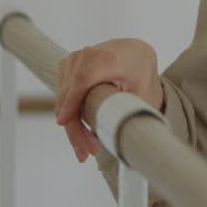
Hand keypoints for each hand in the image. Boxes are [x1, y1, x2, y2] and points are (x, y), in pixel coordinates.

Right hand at [53, 38, 162, 162]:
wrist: (134, 53)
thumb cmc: (141, 73)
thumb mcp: (144, 91)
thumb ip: (134, 110)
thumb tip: (129, 139)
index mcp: (111, 57)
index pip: (85, 78)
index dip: (72, 100)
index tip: (63, 122)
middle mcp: (89, 54)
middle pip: (71, 92)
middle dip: (74, 126)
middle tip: (85, 153)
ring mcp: (74, 59)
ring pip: (63, 97)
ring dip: (71, 125)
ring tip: (85, 149)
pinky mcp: (66, 66)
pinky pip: (62, 94)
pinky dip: (68, 115)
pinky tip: (80, 134)